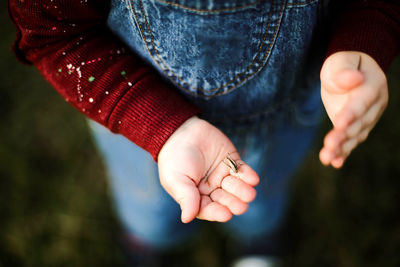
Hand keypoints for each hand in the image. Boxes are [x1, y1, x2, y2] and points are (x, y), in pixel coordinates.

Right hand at [158, 116, 258, 222]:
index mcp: (196, 196)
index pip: (208, 209)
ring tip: (249, 194)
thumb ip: (185, 197)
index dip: (217, 212)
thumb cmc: (174, 157)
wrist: (182, 131)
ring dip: (243, 191)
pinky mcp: (232, 161)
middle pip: (225, 200)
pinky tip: (252, 179)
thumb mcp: (176, 179)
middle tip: (241, 206)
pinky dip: (248, 175)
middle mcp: (211, 188)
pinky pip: (242, 171)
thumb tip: (186, 219)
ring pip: (236, 187)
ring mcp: (222, 175)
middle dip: (233, 203)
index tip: (226, 214)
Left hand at [319, 51, 388, 167]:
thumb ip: (344, 70)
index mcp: (373, 86)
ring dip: (341, 148)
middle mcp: (374, 105)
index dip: (351, 113)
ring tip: (327, 158)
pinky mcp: (357, 128)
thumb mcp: (340, 61)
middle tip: (329, 146)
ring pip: (355, 135)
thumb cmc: (343, 65)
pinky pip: (351, 141)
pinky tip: (334, 162)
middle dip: (343, 136)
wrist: (350, 73)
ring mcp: (367, 118)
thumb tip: (354, 79)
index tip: (340, 124)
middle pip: (359, 123)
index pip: (362, 102)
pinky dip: (343, 152)